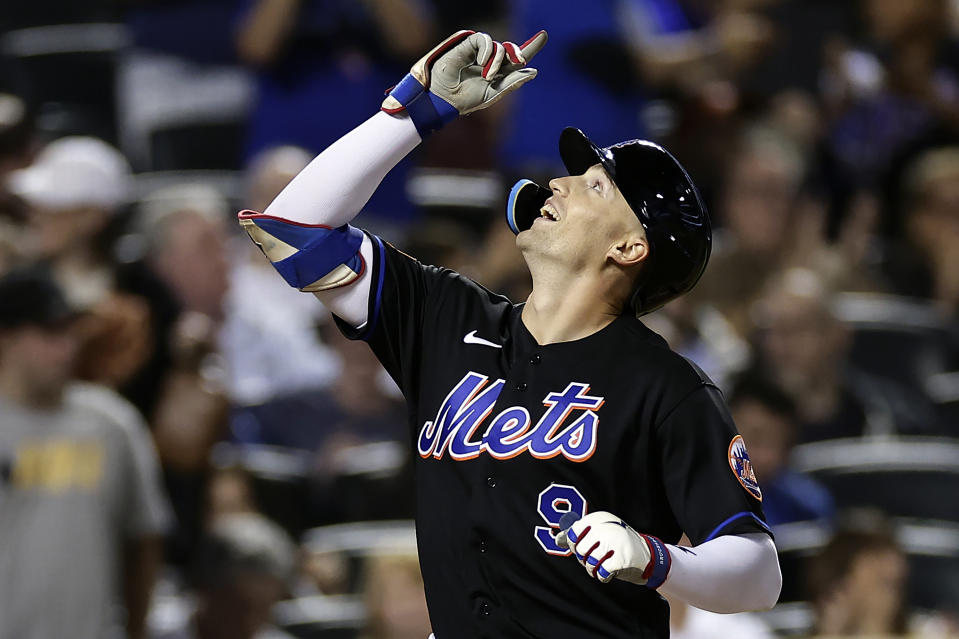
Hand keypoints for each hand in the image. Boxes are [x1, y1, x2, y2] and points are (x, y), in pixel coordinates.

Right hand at [382, 29, 547, 135]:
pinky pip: (484, 40)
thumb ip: (512, 82)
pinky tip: (482, 63)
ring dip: (497, 60)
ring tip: (487, 75)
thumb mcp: (493, 93)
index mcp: (498, 73)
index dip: (531, 47)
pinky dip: (486, 51)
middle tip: (520, 60)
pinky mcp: (468, 44)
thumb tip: (533, 71)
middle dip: (519, 52)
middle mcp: (490, 60)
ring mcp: (479, 52)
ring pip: (499, 46)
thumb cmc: (465, 100)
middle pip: (511, 49)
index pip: (517, 58)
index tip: (544, 35)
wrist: (444, 98)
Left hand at [557, 511, 670, 587]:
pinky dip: (603, 576)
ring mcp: (615, 543)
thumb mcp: (599, 534)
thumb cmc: (618, 545)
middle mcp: (607, 527)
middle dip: (584, 559)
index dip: (575, 544)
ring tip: (603, 565)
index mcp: (600, 518)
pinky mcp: (621, 559)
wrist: (649, 556)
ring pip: (589, 562)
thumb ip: (579, 535)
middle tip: (596, 558)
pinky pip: (600, 572)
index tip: (583, 547)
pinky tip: (610, 572)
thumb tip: (557, 540)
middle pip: (580, 550)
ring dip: (593, 569)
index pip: (574, 532)